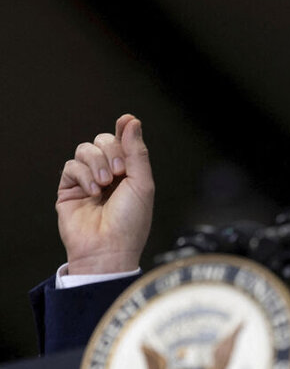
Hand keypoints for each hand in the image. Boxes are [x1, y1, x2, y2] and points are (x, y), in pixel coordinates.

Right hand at [56, 114, 154, 274]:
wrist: (108, 248)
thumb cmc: (130, 221)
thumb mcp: (142, 183)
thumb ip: (136, 152)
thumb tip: (131, 121)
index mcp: (129, 173)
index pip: (124, 142)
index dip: (124, 130)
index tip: (126, 120)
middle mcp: (108, 174)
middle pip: (103, 141)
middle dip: (111, 151)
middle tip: (118, 172)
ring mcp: (88, 180)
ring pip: (85, 150)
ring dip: (96, 163)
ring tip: (105, 184)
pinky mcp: (69, 189)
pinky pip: (71, 166)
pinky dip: (83, 175)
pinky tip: (93, 192)